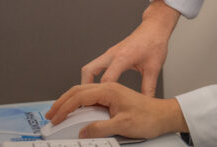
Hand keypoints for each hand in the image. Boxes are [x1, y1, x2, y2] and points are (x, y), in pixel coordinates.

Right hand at [46, 82, 187, 139]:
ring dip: (70, 98)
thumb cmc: (150, 116)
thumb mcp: (124, 125)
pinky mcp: (115, 91)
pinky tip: (79, 108)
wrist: (166, 112)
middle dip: (62, 101)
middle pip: (79, 88)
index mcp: (110, 88)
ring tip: (61, 110)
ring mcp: (112, 86)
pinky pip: (92, 92)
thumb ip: (101, 128)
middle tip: (51, 115)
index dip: (65, 108)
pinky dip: (80, 99)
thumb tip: (83, 132)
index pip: (80, 96)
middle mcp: (110, 84)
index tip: (56, 119)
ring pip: (84, 88)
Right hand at [81, 1, 180, 95]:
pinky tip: (98, 86)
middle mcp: (112, 54)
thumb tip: (146, 102)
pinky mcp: (111, 53)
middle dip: (84, 87)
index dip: (102, 94)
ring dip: (86, 81)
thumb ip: (149, 88)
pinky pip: (96, 65)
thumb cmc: (155, 43)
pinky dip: (93, 76)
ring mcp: (110, 53)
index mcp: (123, 58)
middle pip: (88, 71)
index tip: (101, 107)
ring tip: (90, 97)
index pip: (106, 79)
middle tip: (85, 101)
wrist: (155, 28)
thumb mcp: (154, 68)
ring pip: (89, 67)